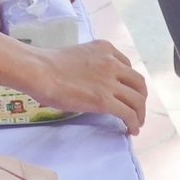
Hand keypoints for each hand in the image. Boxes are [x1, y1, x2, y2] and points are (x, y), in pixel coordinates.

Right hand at [20, 40, 147, 134]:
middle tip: (137, 110)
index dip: (130, 83)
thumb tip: (93, 84)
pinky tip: (131, 130)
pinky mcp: (104, 100)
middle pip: (138, 83)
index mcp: (105, 49)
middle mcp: (112, 62)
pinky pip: (128, 113)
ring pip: (137, 99)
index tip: (127, 93)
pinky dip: (134, 123)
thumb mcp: (78, 56)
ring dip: (140, 114)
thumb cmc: (48, 65)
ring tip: (137, 124)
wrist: (39, 71)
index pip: (128, 67)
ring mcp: (110, 81)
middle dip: (140, 98)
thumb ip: (92, 66)